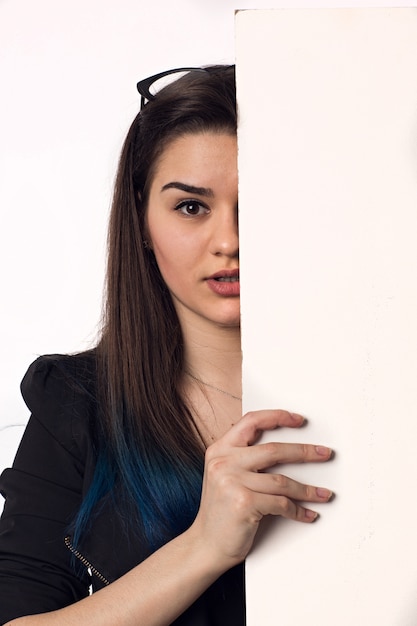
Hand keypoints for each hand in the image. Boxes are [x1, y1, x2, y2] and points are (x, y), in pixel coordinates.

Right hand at [191, 409, 332, 571]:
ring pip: (282, 480)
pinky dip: (298, 510)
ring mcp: (232, 482)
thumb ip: (245, 458)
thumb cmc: (221, 512)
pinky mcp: (244, 503)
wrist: (206, 545)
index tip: (299, 420)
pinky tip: (308, 513)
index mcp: (220, 450)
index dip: (277, 417)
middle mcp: (223, 462)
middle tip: (324, 454)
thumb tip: (286, 449)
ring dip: (307, 489)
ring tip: (323, 494)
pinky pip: (281, 503)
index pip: (251, 421)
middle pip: (273, 450)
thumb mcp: (225, 476)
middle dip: (304, 452)